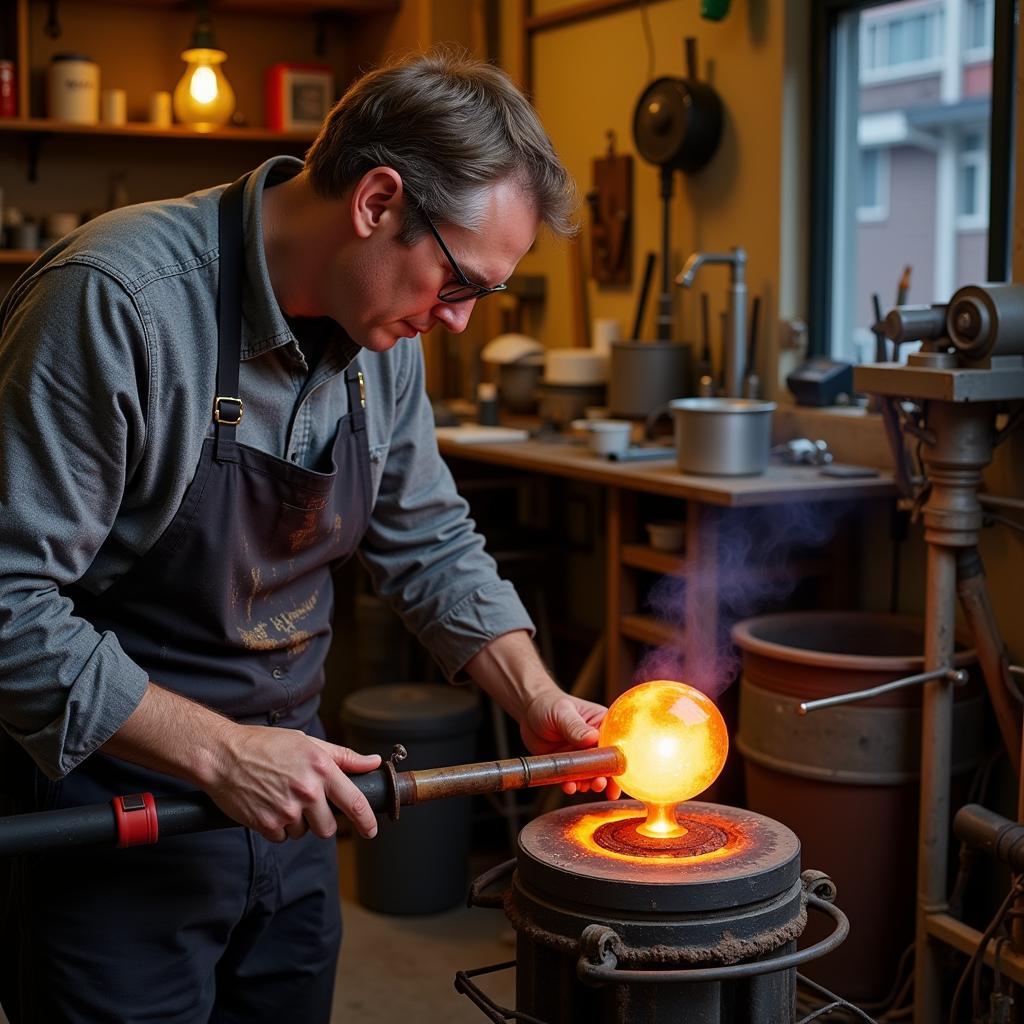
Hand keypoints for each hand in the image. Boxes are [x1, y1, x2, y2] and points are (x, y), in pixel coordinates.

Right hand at [208, 724, 380, 842]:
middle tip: (306, 804)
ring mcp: (286, 810)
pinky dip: (277, 828)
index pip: (355, 802)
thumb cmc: (265, 745)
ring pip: (304, 832)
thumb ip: (344, 757)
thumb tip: (372, 762)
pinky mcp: (267, 824)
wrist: (223, 756)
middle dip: (321, 821)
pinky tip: (267, 806)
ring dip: (297, 822)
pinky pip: (282, 837)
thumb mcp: (308, 743)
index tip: (371, 829)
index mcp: (321, 768)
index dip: (367, 821)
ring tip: (281, 798)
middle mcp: (307, 790)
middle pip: (328, 827)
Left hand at [520, 691, 620, 799]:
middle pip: (606, 764)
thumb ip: (576, 727)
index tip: (619, 774)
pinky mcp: (568, 766)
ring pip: (591, 775)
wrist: (528, 711)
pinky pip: (573, 780)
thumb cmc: (549, 704)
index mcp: (602, 725)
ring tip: (584, 786)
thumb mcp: (563, 712)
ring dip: (589, 784)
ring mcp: (581, 756)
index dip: (619, 760)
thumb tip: (593, 738)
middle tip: (599, 783)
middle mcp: (595, 743)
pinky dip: (572, 785)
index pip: (615, 744)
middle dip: (606, 777)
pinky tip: (569, 786)